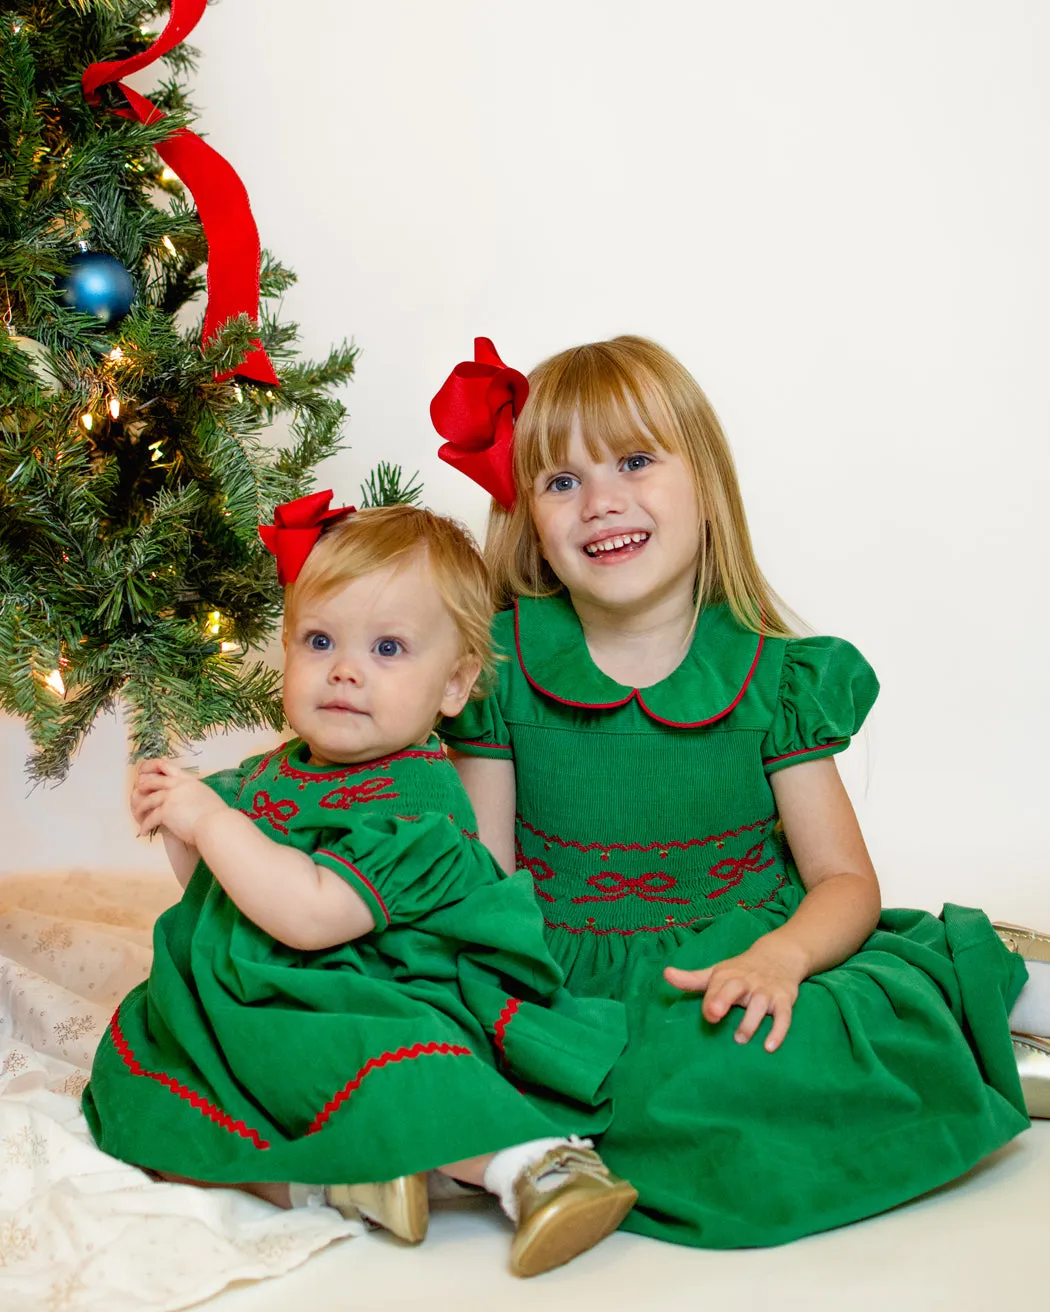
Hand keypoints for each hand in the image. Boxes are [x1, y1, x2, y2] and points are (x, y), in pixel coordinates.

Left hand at [131, 759, 226, 845]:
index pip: (171, 769)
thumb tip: (192, 802)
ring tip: (137, 814)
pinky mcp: (165, 811)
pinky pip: (150, 818)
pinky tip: (143, 832)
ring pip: (149, 800)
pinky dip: (145, 826)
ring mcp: (170, 797)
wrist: (215, 824)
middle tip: (138, 790)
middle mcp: (178, 786)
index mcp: (190, 781)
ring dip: (140, 808)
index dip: (158, 768)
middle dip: (145, 785)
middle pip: (155, 781)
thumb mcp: (207, 796)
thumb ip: (196, 794)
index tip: (151, 770)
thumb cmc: (217, 816)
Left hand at [663, 939, 804, 1051]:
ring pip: (760, 1004)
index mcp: (728, 976)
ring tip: (740, 1039)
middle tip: (714, 1014)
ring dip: (750, 1021)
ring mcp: (766, 991)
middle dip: (724, 999)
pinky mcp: (784, 1000)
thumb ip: (692, 979)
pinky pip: (784, 1016)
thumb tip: (665, 974)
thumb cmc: (740, 971)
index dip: (711, 998)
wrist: (778, 957)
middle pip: (735, 988)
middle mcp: (747, 982)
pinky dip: (779, 1031)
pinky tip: (769, 1047)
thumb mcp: (716, 973)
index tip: (707, 1012)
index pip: (716, 985)